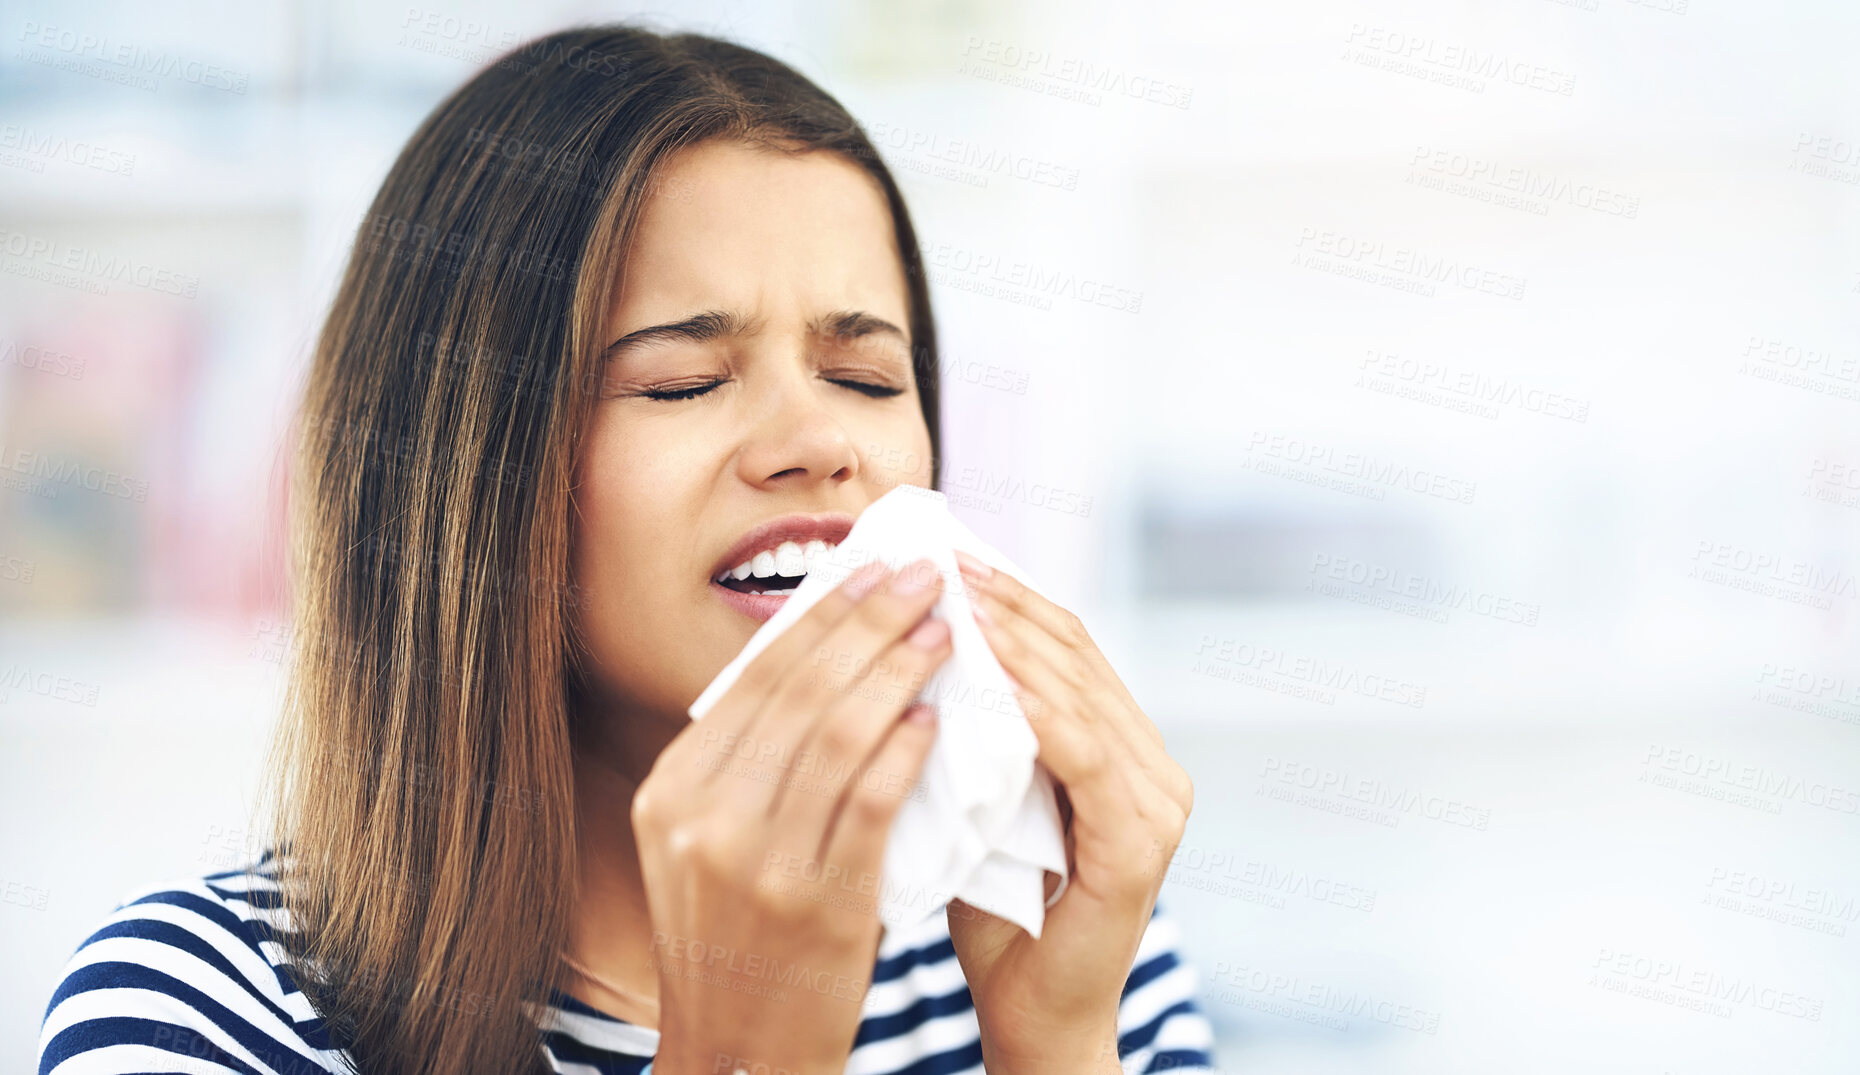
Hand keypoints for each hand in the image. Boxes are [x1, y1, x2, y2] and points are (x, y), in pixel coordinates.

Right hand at [628, 558, 954, 1074]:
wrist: (740, 1057)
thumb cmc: (740, 941)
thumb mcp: (707, 847)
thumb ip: (745, 764)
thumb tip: (819, 658)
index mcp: (674, 794)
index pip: (756, 678)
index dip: (821, 615)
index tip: (871, 568)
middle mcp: (704, 820)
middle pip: (800, 690)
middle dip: (870, 621)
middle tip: (925, 577)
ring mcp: (759, 864)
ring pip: (839, 735)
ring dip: (900, 671)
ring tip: (946, 632)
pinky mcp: (820, 905)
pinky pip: (871, 803)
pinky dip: (907, 751)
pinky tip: (938, 718)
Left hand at [946, 549, 1193, 1074]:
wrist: (1031, 1017)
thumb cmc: (995, 914)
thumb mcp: (980, 800)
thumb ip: (973, 734)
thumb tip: (912, 647)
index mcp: (1120, 751)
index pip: (1068, 649)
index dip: (1010, 598)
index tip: (949, 556)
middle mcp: (1152, 768)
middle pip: (1079, 657)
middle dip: (1009, 604)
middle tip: (946, 561)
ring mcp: (1155, 804)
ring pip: (1083, 695)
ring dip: (1016, 643)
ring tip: (958, 601)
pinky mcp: (1140, 845)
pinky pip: (1084, 758)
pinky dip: (1038, 711)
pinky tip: (991, 676)